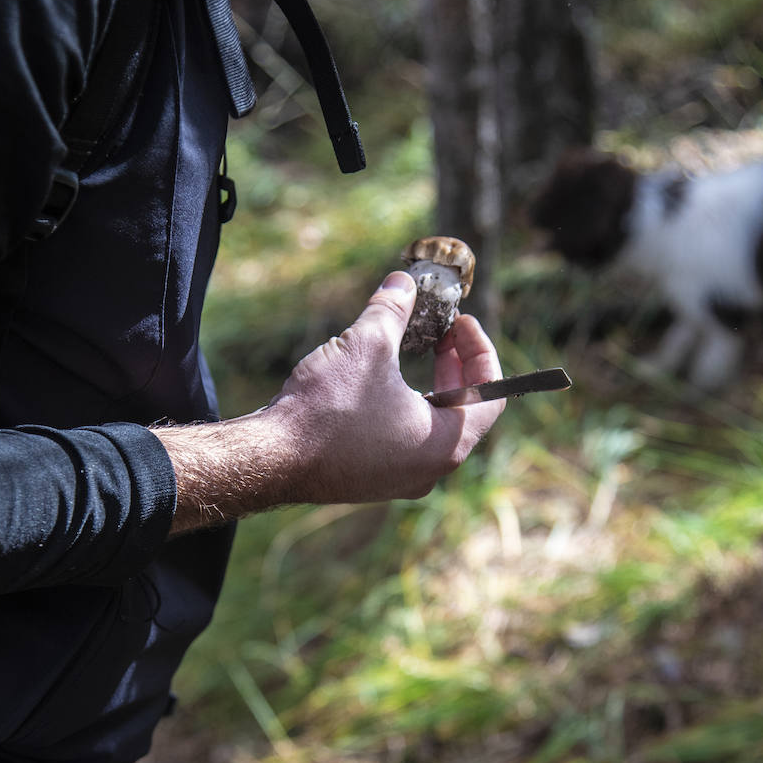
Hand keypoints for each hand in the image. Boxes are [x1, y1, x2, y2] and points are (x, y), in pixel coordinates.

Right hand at [155, 272, 505, 533]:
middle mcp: (430, 470)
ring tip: (406, 347)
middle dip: (453, 364)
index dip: (480, 352)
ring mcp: (399, 479)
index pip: (491, 397)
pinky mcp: (370, 479)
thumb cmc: (327, 407)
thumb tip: (404, 282)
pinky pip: (401, 439)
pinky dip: (399, 405)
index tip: (460, 323)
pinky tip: (374, 379)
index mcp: (446, 444)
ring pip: (429, 425)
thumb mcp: (366, 345)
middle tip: (439, 329)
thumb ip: (393, 310)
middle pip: (462, 411)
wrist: (272, 458)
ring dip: (425, 383)